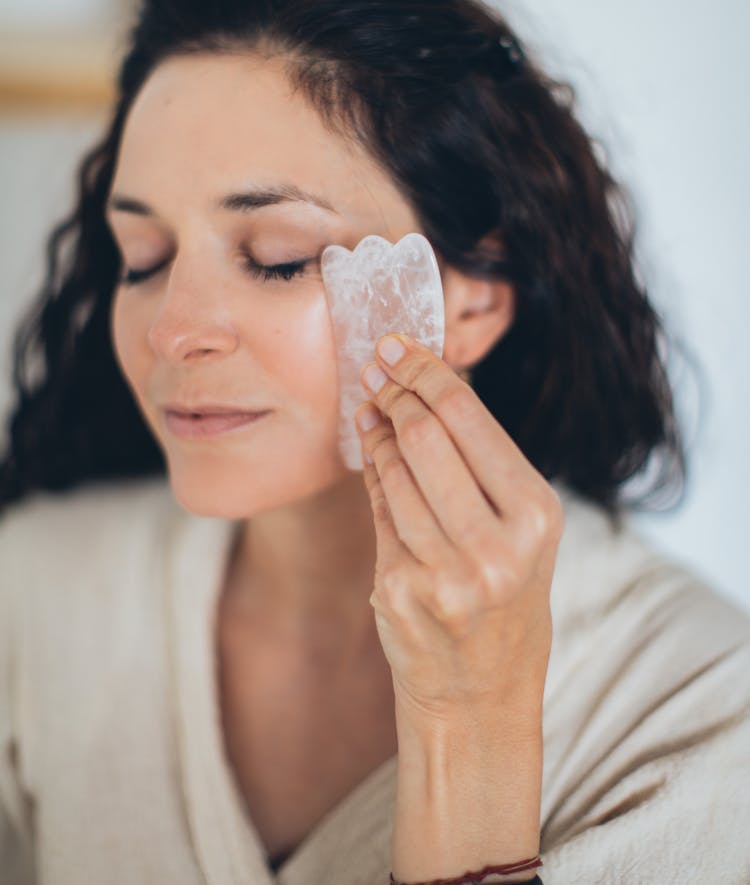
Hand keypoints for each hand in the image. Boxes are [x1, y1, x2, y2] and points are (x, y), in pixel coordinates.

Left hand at [355, 332, 562, 724]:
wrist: (481, 692)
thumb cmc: (504, 595)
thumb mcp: (519, 529)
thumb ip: (481, 462)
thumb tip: (424, 382)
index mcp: (537, 516)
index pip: (468, 418)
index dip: (423, 371)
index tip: (395, 344)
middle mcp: (497, 546)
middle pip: (425, 435)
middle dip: (394, 391)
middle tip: (376, 367)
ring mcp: (445, 573)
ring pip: (393, 469)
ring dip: (376, 428)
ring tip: (372, 405)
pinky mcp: (401, 592)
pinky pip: (378, 509)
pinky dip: (372, 472)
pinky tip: (371, 452)